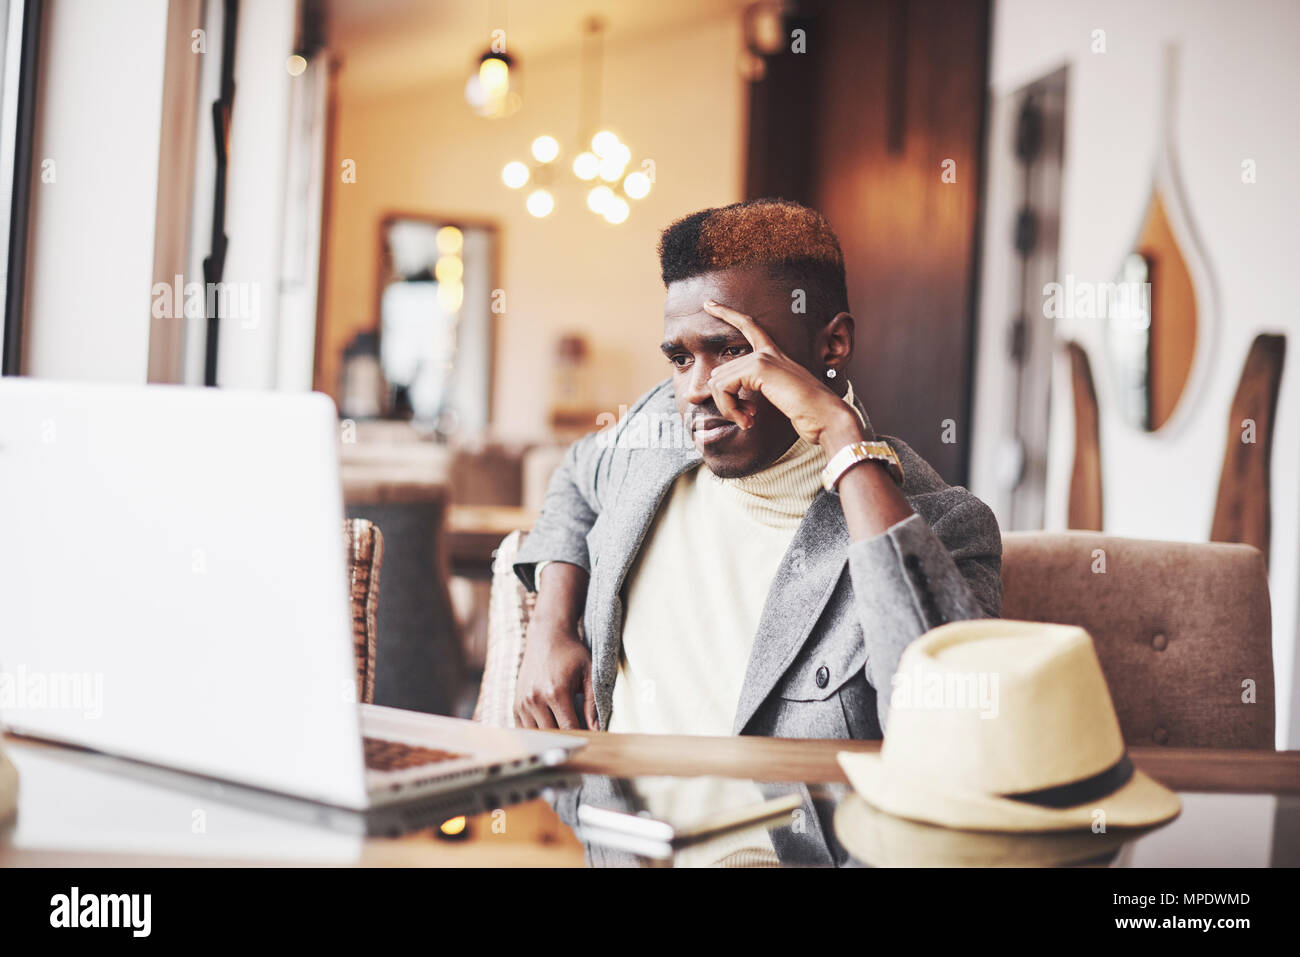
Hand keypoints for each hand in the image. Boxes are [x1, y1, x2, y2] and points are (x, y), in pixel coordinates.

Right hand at [514, 616, 597, 730]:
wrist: (546, 636)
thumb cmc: (571, 653)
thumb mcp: (589, 673)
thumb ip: (593, 703)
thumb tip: (596, 729)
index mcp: (556, 692)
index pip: (569, 728)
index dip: (581, 737)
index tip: (590, 740)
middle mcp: (535, 699)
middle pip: (552, 734)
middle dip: (567, 739)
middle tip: (579, 737)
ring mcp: (522, 702)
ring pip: (537, 734)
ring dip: (551, 737)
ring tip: (564, 732)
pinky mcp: (516, 703)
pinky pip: (524, 729)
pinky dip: (537, 733)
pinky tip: (549, 727)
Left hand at [701, 299, 865, 450]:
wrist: (826, 416)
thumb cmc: (806, 412)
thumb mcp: (775, 395)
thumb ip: (749, 386)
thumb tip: (715, 378)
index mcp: (774, 355)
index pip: (748, 326)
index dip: (727, 313)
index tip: (708, 303)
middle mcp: (768, 352)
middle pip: (720, 372)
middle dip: (725, 402)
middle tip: (745, 420)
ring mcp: (763, 358)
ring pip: (718, 382)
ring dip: (727, 408)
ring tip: (746, 421)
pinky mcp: (760, 368)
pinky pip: (724, 387)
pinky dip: (729, 408)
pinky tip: (749, 420)